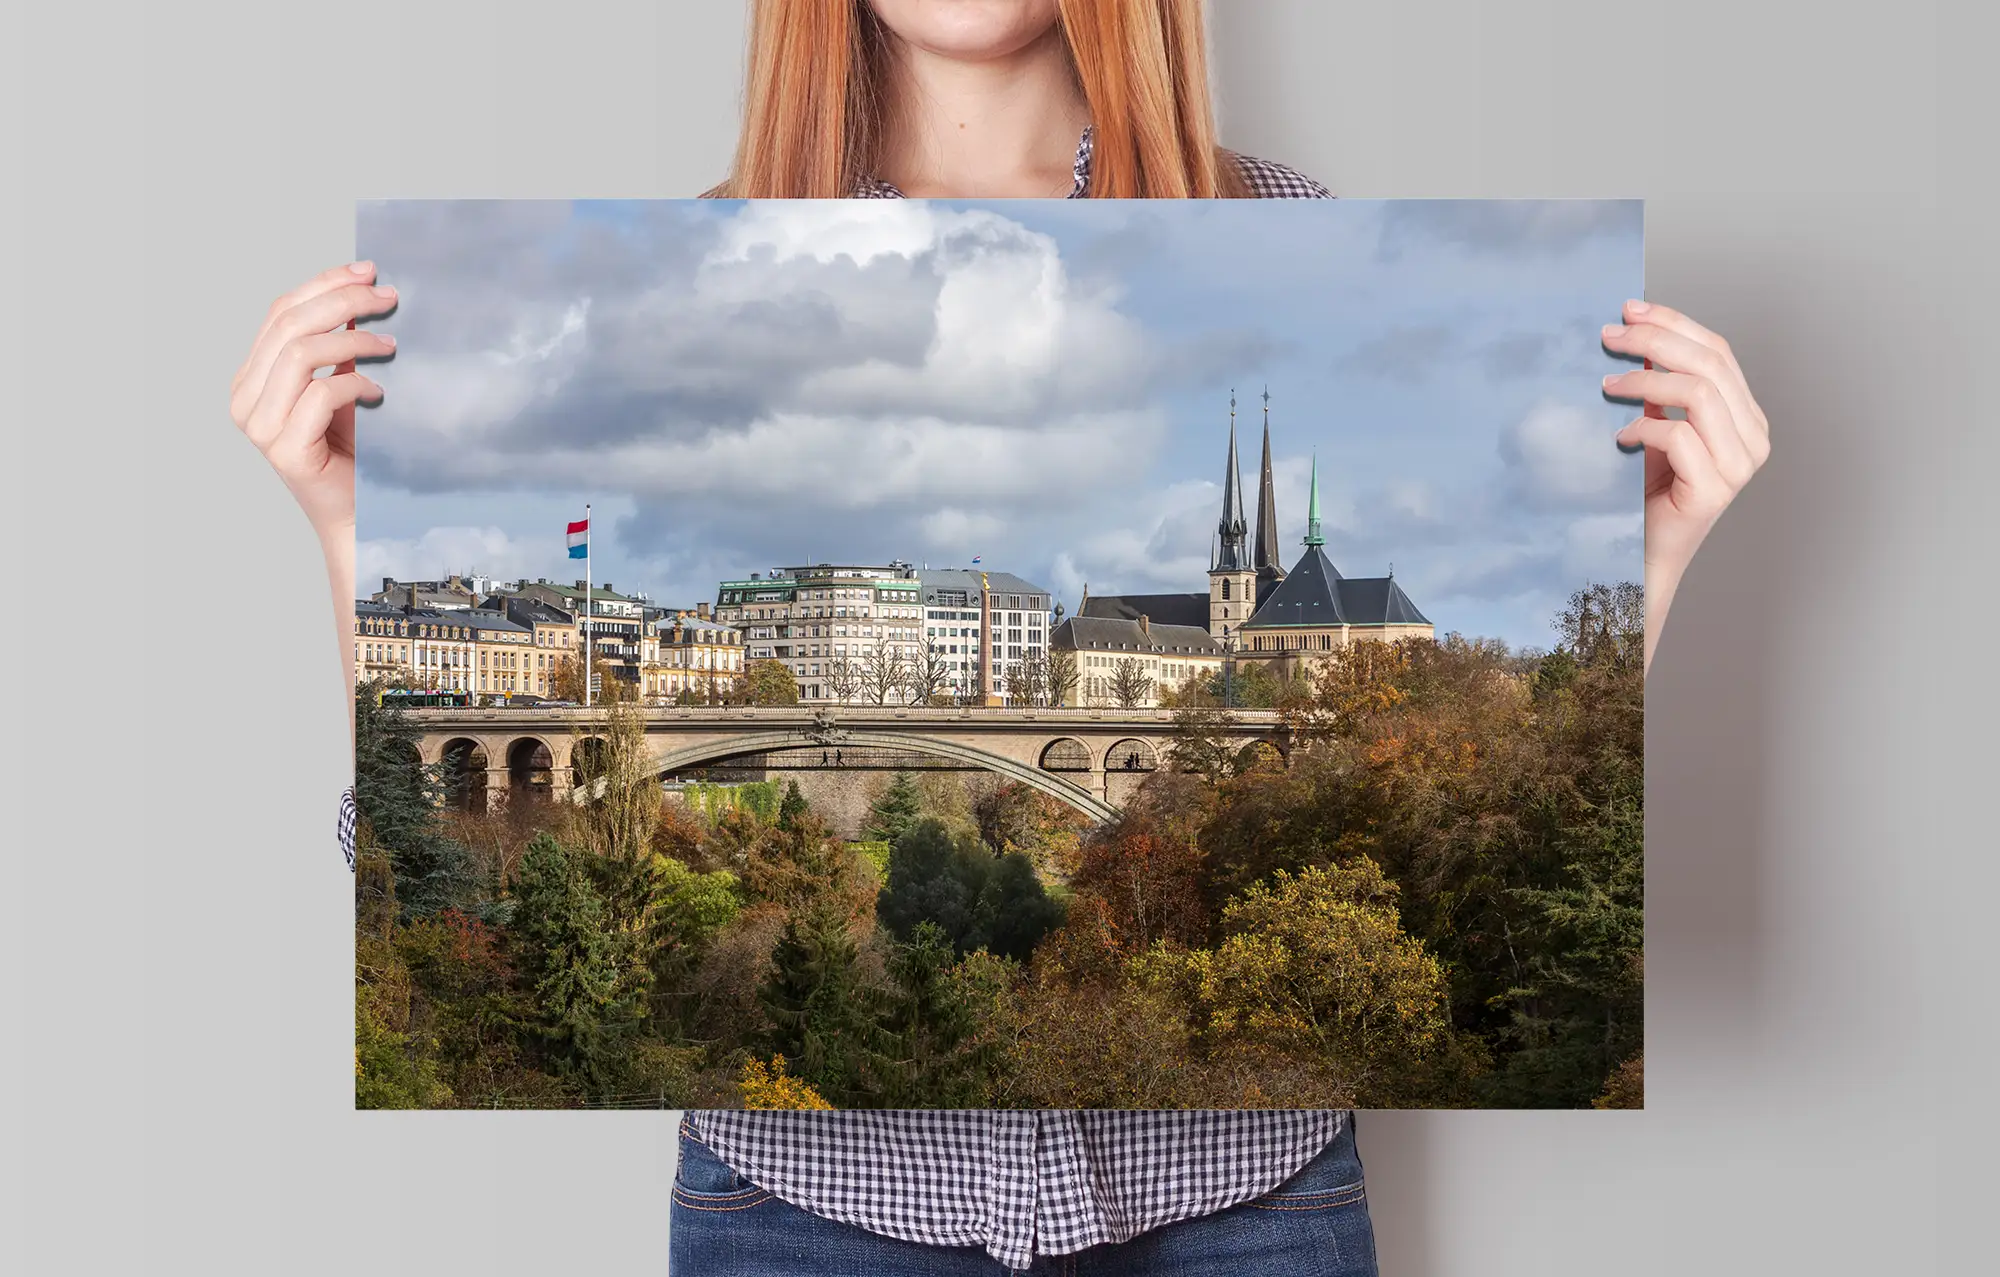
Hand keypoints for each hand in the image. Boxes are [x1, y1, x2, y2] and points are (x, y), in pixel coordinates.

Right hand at [229, 261, 397, 550]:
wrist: (356, 515)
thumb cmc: (352, 452)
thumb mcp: (342, 388)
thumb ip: (336, 347)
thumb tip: (360, 293)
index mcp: (250, 378)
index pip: (280, 312)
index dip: (323, 284)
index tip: (367, 271)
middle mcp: (244, 400)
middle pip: (289, 326)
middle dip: (343, 301)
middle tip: (388, 298)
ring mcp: (259, 427)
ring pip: (301, 354)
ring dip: (353, 340)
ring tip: (391, 345)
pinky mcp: (285, 449)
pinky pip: (321, 394)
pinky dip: (356, 384)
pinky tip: (380, 393)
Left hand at [1600, 300, 1770, 667]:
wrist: (1640, 558)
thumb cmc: (1644, 494)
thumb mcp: (1653, 427)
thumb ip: (1657, 387)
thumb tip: (1632, 333)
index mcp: (1745, 416)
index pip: (1718, 351)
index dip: (1674, 323)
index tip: (1630, 309)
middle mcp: (1752, 438)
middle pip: (1710, 364)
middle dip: (1655, 340)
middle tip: (1609, 336)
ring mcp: (1738, 466)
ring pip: (1698, 393)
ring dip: (1644, 380)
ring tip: (1606, 385)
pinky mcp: (1714, 491)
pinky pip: (1680, 436)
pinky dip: (1643, 428)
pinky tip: (1619, 438)